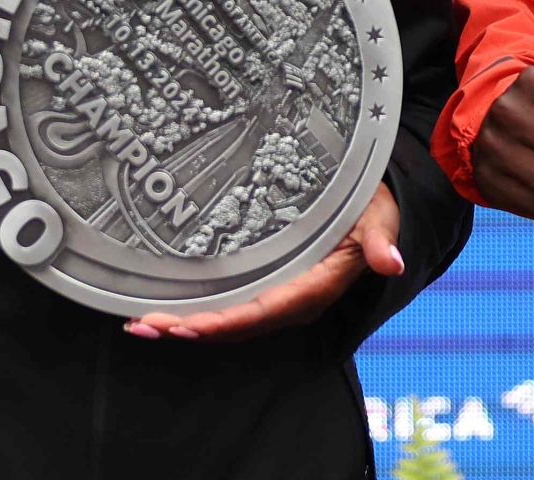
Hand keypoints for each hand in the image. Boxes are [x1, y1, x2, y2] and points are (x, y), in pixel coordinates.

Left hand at [126, 184, 404, 341]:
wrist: (373, 205)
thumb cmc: (372, 208)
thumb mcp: (380, 220)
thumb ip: (379, 242)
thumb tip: (391, 261)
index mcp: (313, 290)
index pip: (262, 314)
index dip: (224, 323)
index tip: (187, 326)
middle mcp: (290, 302)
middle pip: (234, 325)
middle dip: (189, 328)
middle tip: (144, 325)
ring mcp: (276, 296)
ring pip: (226, 319)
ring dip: (184, 324)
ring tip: (142, 324)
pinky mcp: (266, 285)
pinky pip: (228, 306)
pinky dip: (196, 311)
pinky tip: (165, 307)